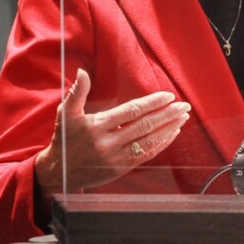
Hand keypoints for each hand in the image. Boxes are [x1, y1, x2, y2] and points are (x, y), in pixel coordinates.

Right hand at [34, 68, 190, 197]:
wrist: (59, 173)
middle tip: (184, 105)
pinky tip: (172, 134)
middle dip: (167, 115)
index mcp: (98, 126)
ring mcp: (117, 157)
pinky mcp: (121, 168)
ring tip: (183, 117)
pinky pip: (146, 155)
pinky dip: (162, 144)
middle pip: (145, 126)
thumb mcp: (66, 113)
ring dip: (169, 129)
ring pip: (149, 142)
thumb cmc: (64, 139)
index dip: (152, 103)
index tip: (169, 96)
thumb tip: (83, 71)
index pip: (131, 112)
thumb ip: (77, 92)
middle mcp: (109, 142)